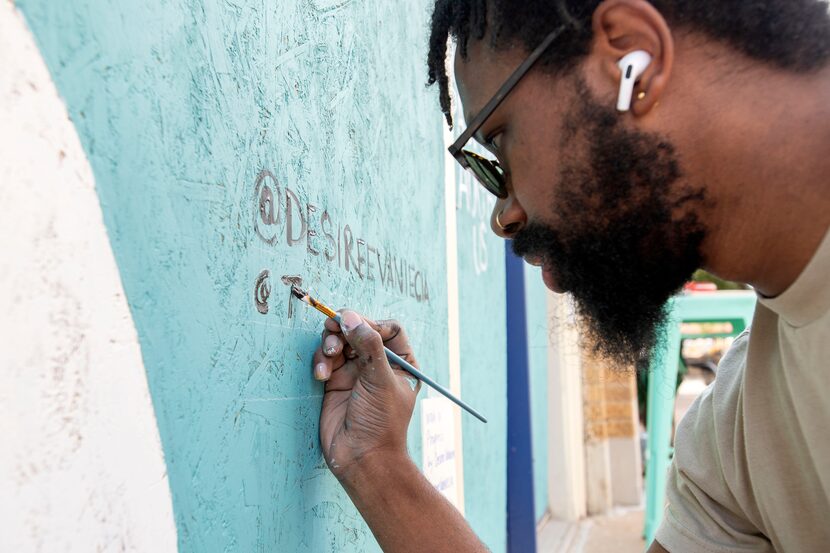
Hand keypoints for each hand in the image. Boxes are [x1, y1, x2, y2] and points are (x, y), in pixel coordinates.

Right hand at [312, 310, 420, 480]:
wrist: (362, 458)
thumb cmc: (381, 422)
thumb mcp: (380, 379)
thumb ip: (368, 345)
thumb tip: (351, 316)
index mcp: (401, 363)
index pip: (388, 329)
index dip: (372, 323)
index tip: (358, 329)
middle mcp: (378, 364)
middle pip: (360, 330)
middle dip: (345, 328)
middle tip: (331, 326)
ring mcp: (356, 373)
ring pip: (340, 341)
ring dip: (331, 343)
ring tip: (328, 354)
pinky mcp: (335, 382)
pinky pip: (326, 359)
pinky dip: (321, 361)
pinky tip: (321, 374)